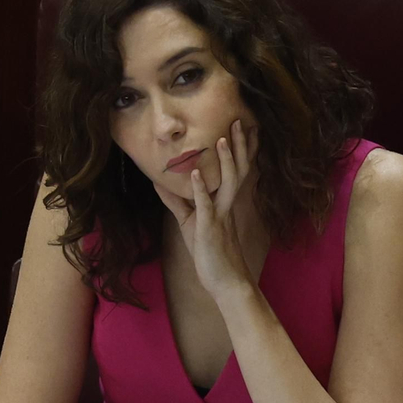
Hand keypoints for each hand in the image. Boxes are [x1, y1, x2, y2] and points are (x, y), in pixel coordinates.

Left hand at [155, 119, 255, 300]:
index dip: (240, 149)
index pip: (234, 170)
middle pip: (237, 170)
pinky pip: (205, 206)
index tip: (242, 127)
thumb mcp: (190, 222)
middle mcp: (226, 206)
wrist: (225, 282)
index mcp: (224, 203)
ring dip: (224, 161)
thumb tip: (160, 181)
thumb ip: (177, 201)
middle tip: (239, 120)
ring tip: (221, 139)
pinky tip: (193, 174)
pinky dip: (198, 189)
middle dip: (239, 145)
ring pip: (227, 183)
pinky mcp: (210, 229)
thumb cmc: (210, 254)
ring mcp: (220, 216)